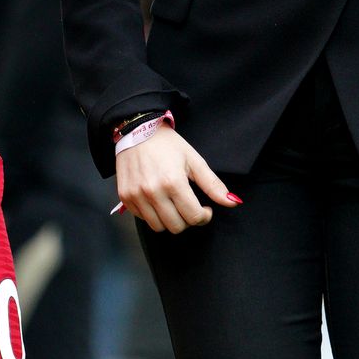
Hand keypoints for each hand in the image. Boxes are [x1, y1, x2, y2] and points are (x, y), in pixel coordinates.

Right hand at [116, 125, 241, 233]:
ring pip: (159, 227)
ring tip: (173, 205)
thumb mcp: (194, 160)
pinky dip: (153, 215)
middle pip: (176, 226)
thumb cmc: (167, 145)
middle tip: (189, 206)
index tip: (205, 208)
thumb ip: (213, 184)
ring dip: (170, 220)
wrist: (136, 131)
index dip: (204, 216)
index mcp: (173, 182)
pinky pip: (143, 219)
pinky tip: (158, 200)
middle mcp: (153, 192)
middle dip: (187, 220)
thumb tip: (232, 202)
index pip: (194, 217)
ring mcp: (136, 196)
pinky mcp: (125, 197)